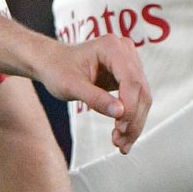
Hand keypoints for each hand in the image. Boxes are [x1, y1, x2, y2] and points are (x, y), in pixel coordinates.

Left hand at [29, 33, 149, 151]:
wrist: (50, 63)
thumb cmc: (56, 69)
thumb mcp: (70, 86)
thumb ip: (95, 98)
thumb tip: (120, 113)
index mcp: (112, 47)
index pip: (131, 80)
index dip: (130, 106)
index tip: (120, 127)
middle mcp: (125, 52)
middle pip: (140, 91)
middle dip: (133, 119)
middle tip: (121, 142)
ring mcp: (129, 63)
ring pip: (142, 98)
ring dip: (134, 123)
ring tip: (121, 144)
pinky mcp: (128, 76)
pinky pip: (136, 100)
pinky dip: (131, 119)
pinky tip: (123, 135)